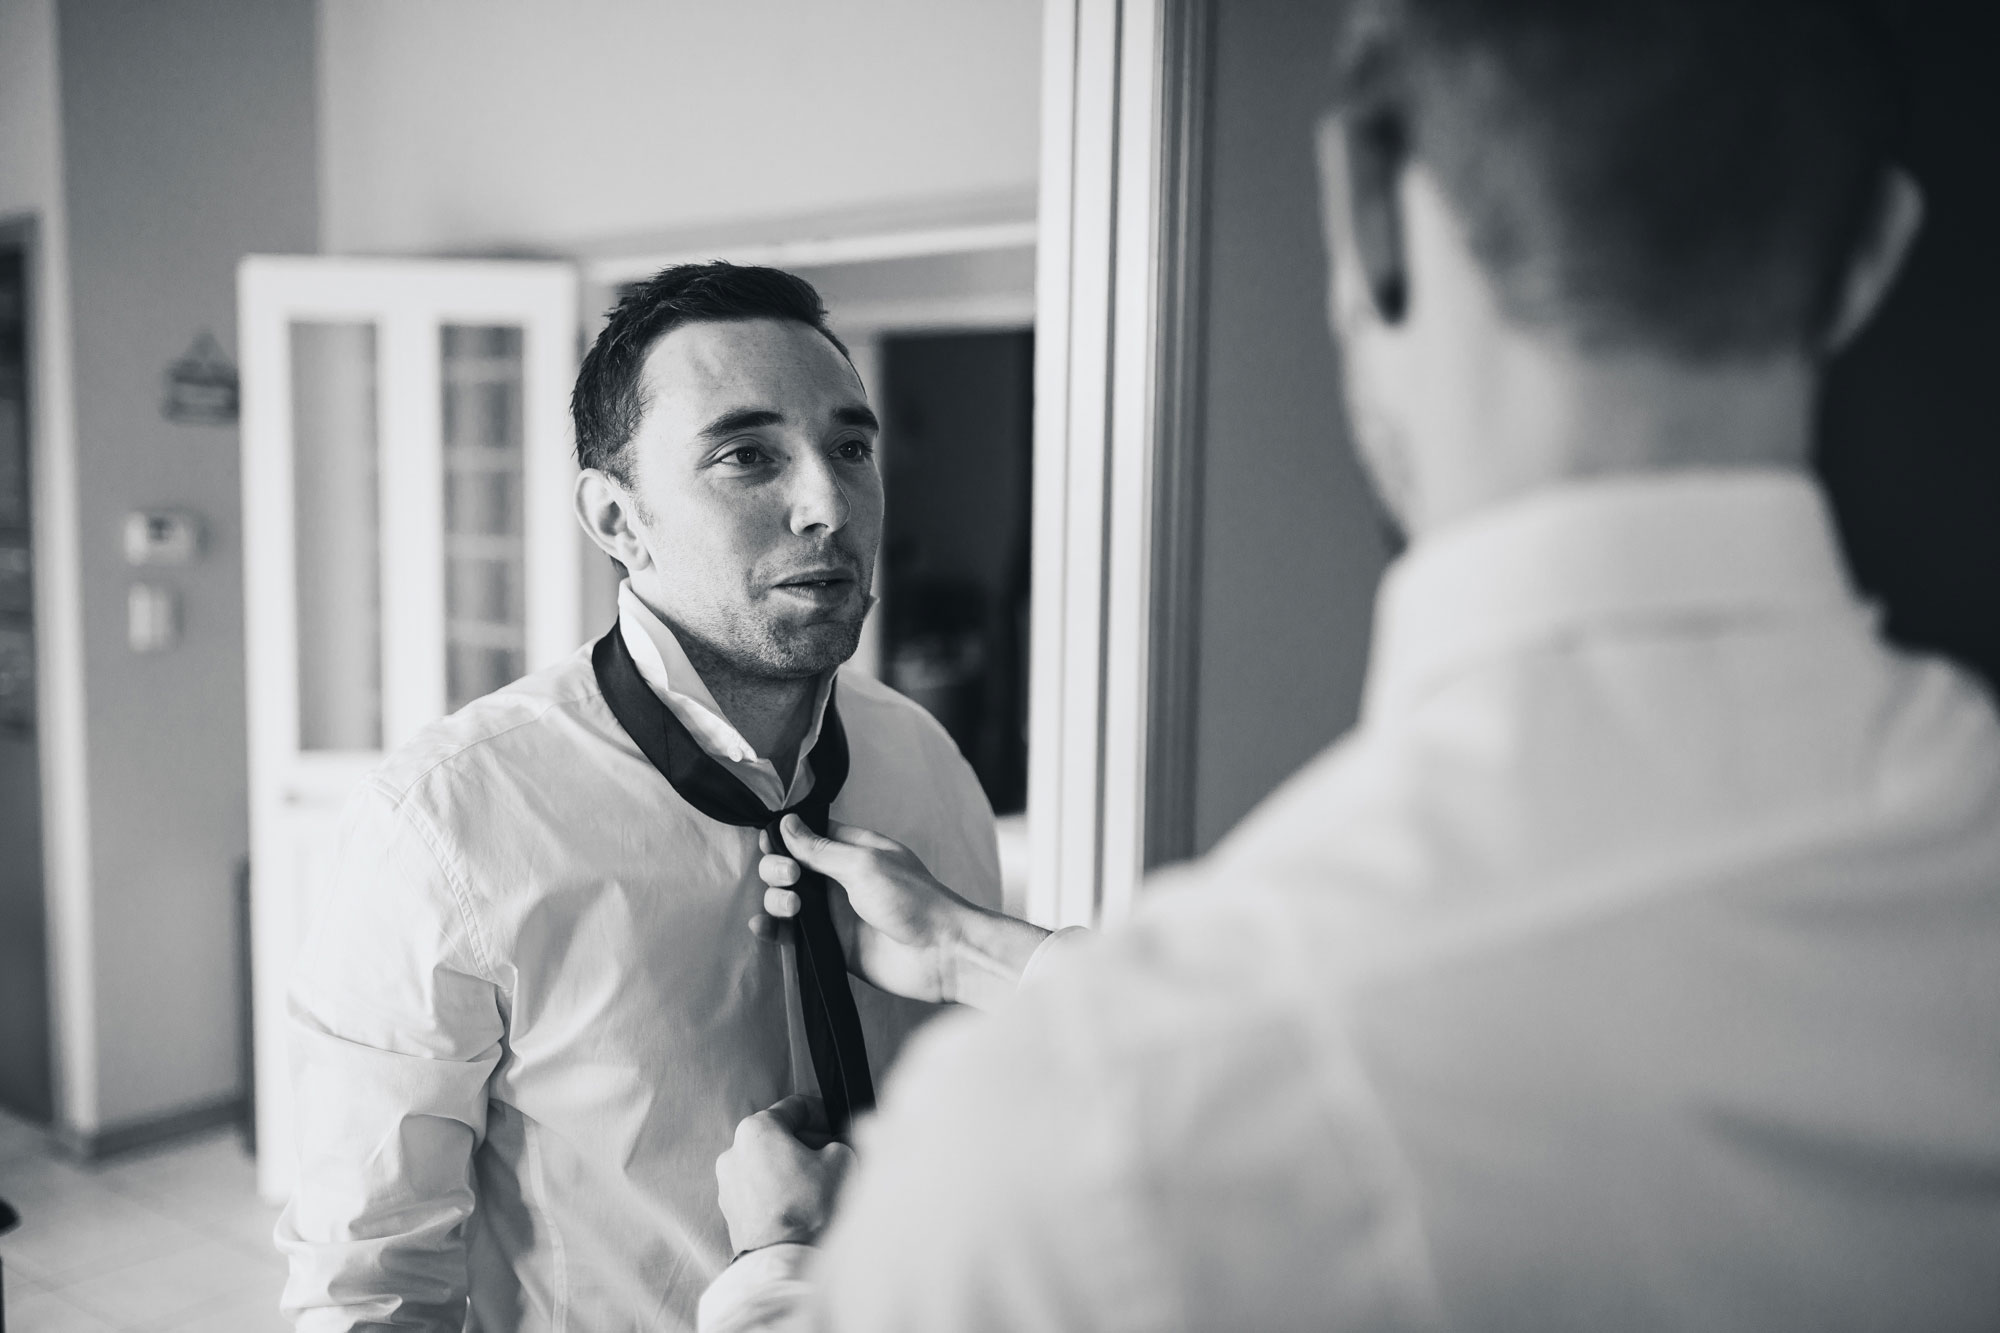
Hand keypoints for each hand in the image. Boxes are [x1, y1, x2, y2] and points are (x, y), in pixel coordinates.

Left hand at [715, 1094, 854, 1255]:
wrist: (786, 1261)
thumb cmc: (809, 1208)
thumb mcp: (841, 1159)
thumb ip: (837, 1142)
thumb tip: (832, 1147)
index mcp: (756, 1130)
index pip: (794, 1108)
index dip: (822, 1114)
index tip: (836, 1126)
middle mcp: (733, 1153)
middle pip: (778, 1137)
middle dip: (807, 1144)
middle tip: (832, 1157)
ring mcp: (727, 1185)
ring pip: (767, 1165)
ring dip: (792, 1169)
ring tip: (818, 1187)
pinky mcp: (730, 1213)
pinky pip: (759, 1191)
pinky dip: (779, 1193)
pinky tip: (802, 1207)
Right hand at [752, 815, 1048, 1010]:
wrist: (940, 954)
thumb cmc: (913, 900)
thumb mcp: (864, 864)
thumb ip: (820, 849)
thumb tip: (786, 823)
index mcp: (853, 850)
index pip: (807, 836)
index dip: (784, 838)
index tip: (772, 844)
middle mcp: (840, 879)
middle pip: (789, 866)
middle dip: (777, 868)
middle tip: (790, 877)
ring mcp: (834, 913)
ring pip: (787, 899)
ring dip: (775, 898)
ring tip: (791, 906)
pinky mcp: (830, 945)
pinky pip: (793, 935)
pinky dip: (773, 930)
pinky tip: (762, 926)